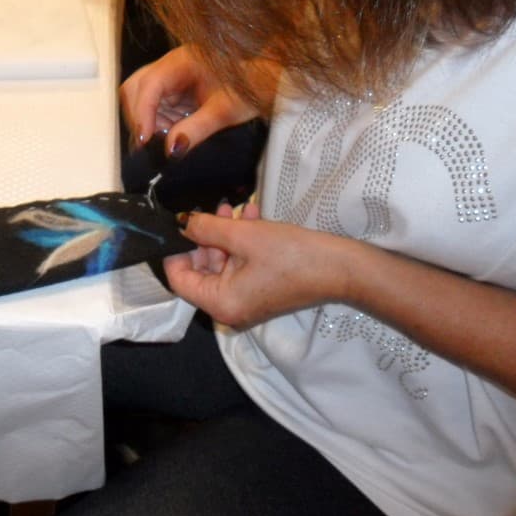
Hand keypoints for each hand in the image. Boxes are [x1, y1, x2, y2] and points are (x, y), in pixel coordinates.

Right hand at [120, 45, 258, 157]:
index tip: (144, 139)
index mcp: (182, 62)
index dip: (142, 112)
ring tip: (165, 140)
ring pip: (141, 98)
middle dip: (138, 117)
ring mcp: (171, 77)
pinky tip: (172, 134)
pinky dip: (157, 123)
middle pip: (136, 87)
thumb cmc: (249, 88)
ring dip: (147, 122)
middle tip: (149, 143)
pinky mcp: (174, 90)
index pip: (150, 84)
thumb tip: (171, 150)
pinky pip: (154, 106)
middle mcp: (171, 66)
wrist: (264, 80)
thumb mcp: (225, 111)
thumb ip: (197, 129)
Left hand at [164, 202, 353, 328]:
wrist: (340, 268)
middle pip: (201, 271)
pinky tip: (250, 214)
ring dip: (225, 234)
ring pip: (222, 263)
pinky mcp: (261, 290)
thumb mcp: (243, 236)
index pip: (179, 280)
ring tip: (233, 207)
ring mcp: (246, 300)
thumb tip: (181, 224)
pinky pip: (240, 265)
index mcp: (220, 304)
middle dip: (206, 237)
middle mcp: (229, 309)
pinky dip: (242, 242)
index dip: (175, 251)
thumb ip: (206, 229)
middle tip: (213, 209)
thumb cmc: (290, 254)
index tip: (180, 224)